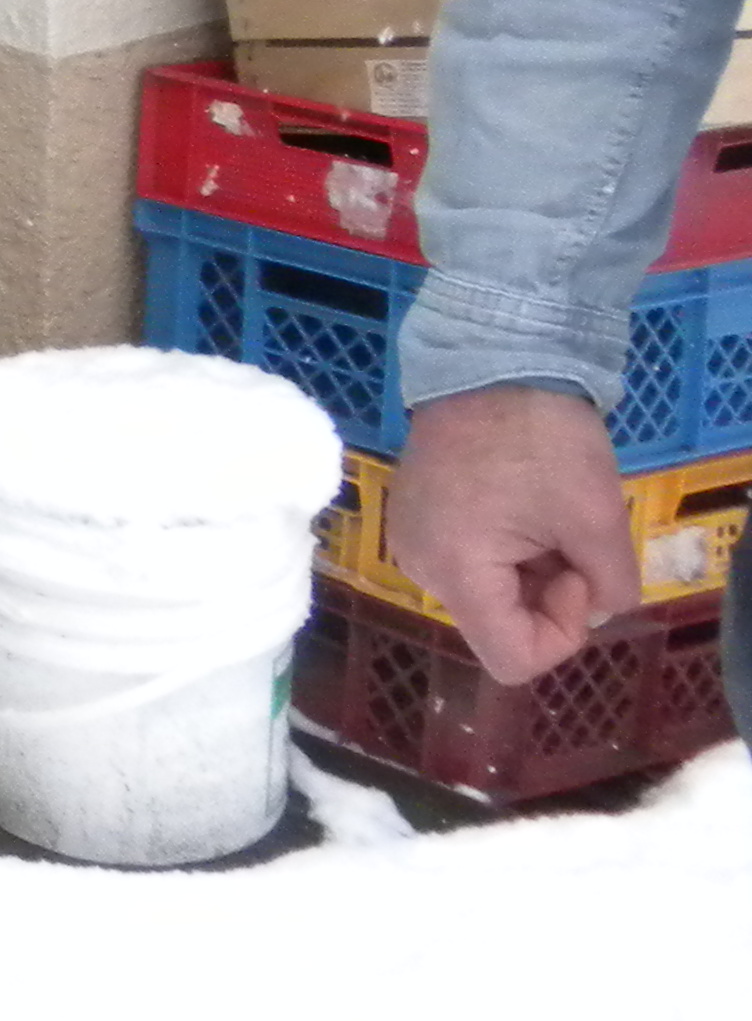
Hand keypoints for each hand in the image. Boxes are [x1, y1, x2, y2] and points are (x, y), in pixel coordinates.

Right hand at [388, 385, 641, 683]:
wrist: (490, 361)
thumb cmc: (543, 439)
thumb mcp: (600, 520)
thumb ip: (611, 589)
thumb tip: (593, 607)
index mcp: (454, 569)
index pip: (512, 659)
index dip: (562, 633)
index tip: (576, 570)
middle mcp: (418, 564)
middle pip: (496, 627)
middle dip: (545, 597)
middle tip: (565, 538)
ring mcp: (409, 538)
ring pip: (485, 597)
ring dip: (526, 574)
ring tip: (541, 517)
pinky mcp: (412, 515)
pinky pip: (465, 564)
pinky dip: (503, 553)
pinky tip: (516, 507)